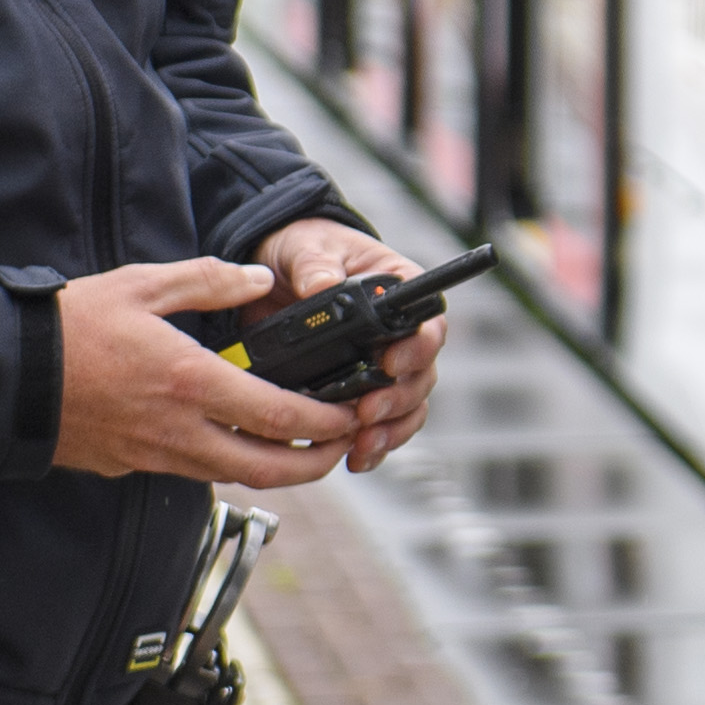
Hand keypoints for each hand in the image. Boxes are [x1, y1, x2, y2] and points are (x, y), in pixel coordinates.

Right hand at [54, 257, 359, 486]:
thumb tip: (260, 279)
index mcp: (191, 383)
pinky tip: (232, 440)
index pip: (279, 417)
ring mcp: (154, 455)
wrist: (3, 376)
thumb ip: (208, 280)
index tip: (349, 413)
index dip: (324, 422)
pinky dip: (224, 463)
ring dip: (272, 468)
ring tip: (297, 446)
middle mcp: (179, 430)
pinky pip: (192, 473)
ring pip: (230, 476)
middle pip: (267, 468)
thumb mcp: (142, 285)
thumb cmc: (68, 327)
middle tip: (339, 446)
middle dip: (313, 463)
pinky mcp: (130, 467)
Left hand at [253, 215, 442, 472]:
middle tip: (368, 412)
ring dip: (390, 429)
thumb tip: (322, 287)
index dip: (418, 348)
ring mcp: (384, 364)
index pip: (428, 323)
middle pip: (422, 374)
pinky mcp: (361, 389)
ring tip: (363, 445)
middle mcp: (400, 332)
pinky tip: (356, 458)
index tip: (391, 363)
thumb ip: (316, 265)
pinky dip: (374, 444)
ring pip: (407, 406)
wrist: (276, 269)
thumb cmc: (304, 246)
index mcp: (399, 289)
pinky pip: (383, 425)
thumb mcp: (306, 247)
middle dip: (398, 399)